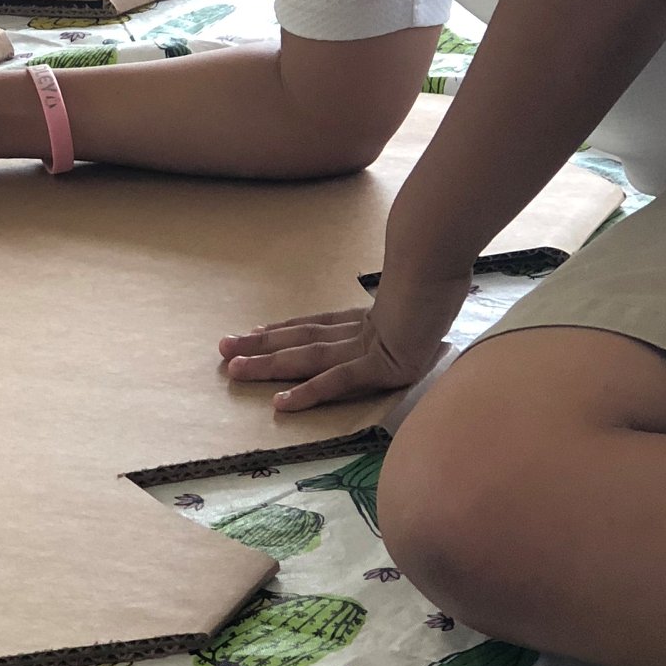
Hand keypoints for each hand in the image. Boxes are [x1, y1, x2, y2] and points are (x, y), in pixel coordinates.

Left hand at [218, 269, 471, 411]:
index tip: (256, 331)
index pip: (318, 325)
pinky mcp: (381, 365)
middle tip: (223, 347)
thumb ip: (416, 306)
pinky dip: (309, 392)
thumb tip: (421, 306)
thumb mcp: (425, 298)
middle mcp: (360, 330)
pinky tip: (281, 404)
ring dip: (268, 364)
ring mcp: (368, 347)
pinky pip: (337, 381)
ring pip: (305, 357)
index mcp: (371, 318)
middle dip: (261, 345)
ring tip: (233, 369)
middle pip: (301, 338)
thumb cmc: (442, 278)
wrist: (442, 262)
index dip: (285, 329)